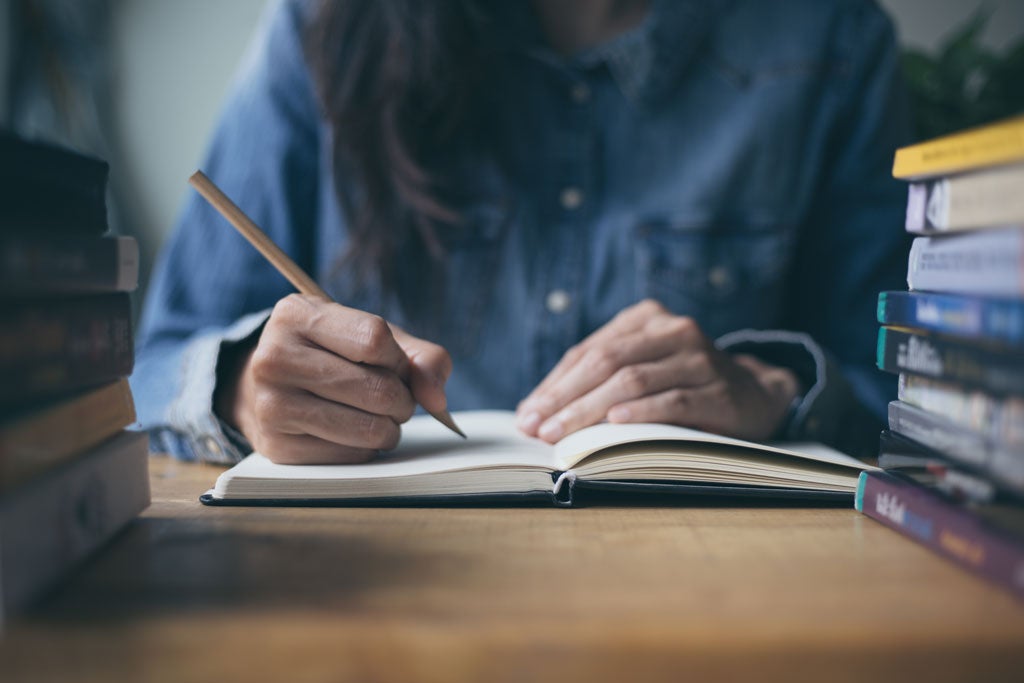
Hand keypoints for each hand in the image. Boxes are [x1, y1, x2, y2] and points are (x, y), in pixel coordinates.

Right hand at [215, 294, 451, 463]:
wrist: (272, 388)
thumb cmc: (334, 357)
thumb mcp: (372, 338)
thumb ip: (421, 358)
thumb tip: (436, 400)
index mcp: (297, 315)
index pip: (374, 339)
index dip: (399, 359)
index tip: (395, 365)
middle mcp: (273, 357)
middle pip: (377, 389)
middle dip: (403, 401)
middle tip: (395, 400)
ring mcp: (270, 404)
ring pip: (367, 429)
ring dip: (389, 429)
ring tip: (378, 417)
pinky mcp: (275, 446)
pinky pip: (351, 456)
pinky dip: (365, 449)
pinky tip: (350, 434)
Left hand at [515, 299, 799, 442]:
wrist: (755, 395)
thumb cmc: (682, 383)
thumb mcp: (642, 368)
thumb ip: (594, 381)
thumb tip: (534, 412)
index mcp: (646, 318)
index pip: (588, 350)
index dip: (554, 385)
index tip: (527, 415)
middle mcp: (673, 330)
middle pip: (606, 362)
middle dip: (565, 398)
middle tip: (538, 428)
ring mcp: (699, 358)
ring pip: (632, 381)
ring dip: (590, 410)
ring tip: (562, 434)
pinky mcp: (718, 390)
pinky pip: (672, 401)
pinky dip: (640, 413)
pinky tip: (614, 425)